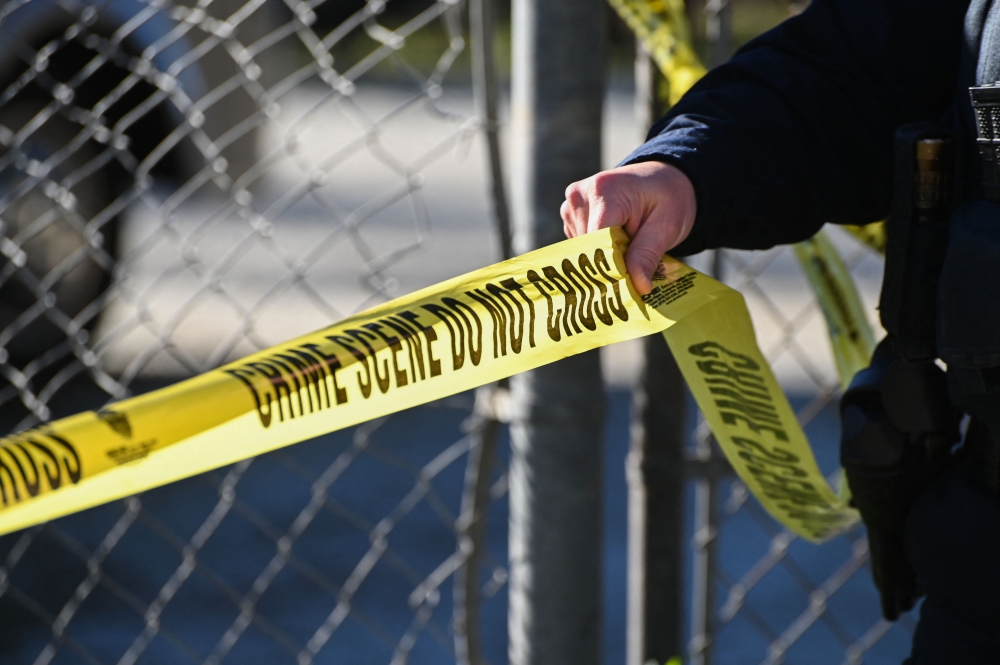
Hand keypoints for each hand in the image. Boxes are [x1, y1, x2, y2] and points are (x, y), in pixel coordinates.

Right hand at [561, 161, 696, 293]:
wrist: (662, 179)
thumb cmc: (668, 198)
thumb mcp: (667, 226)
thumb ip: (648, 255)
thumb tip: (638, 287)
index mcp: (604, 191)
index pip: (597, 242)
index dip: (609, 270)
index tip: (626, 293)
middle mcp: (581, 195)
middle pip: (586, 249)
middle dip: (606, 268)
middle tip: (630, 283)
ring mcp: (572, 204)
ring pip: (580, 251)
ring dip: (602, 260)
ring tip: (627, 254)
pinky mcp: (570, 214)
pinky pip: (579, 246)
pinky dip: (597, 253)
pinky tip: (616, 246)